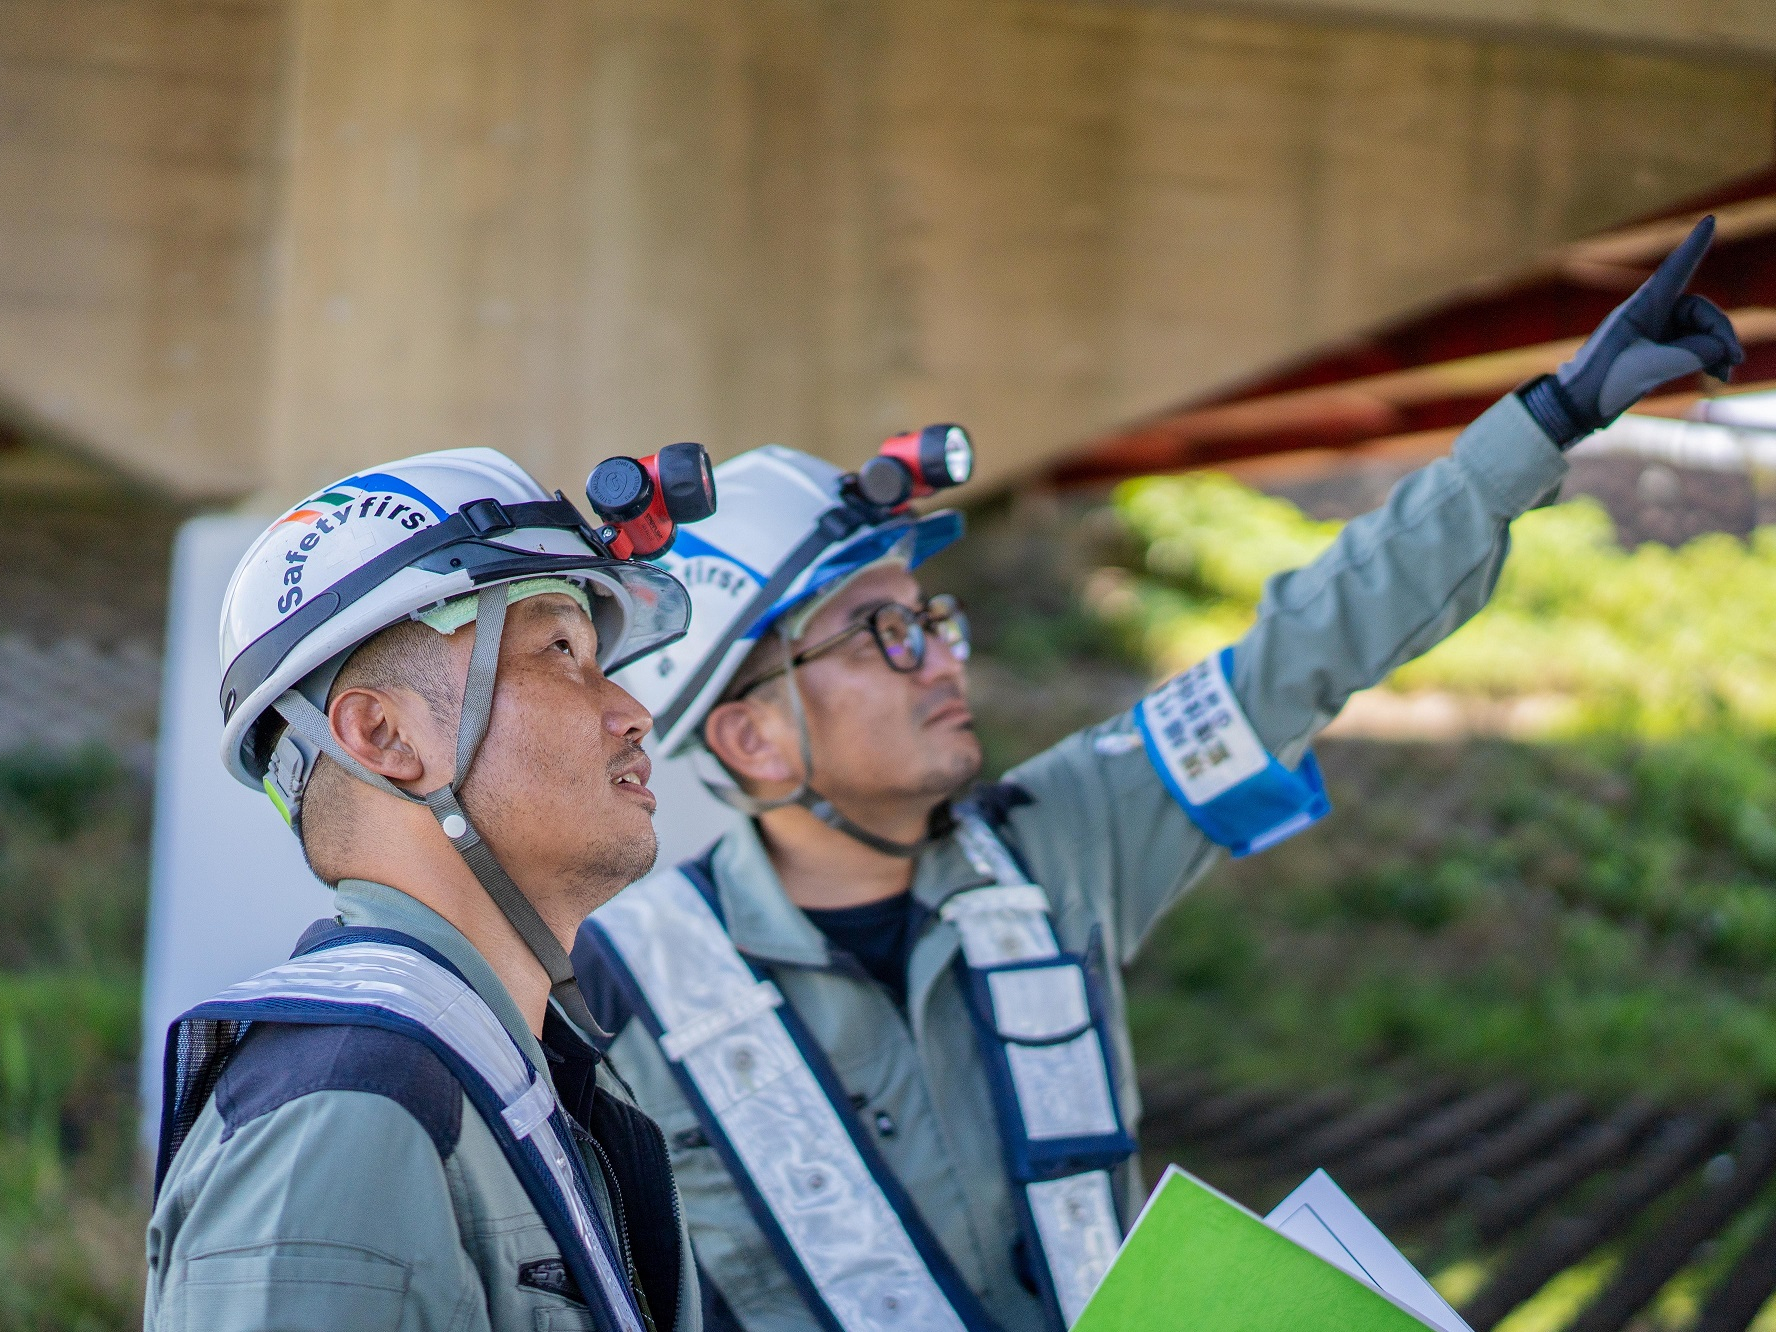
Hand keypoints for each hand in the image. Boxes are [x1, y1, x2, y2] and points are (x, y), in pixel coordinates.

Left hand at [1518, 215, 1743, 446]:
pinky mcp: (1658, 351)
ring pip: (1700, 331)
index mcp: (1641, 307)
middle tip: (1734, 359)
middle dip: (1720, 333)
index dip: (1694, 246)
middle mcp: (1650, 314)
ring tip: (1725, 374)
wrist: (1578, 406)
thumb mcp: (1652, 367)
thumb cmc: (1605, 381)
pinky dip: (1708, 359)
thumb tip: (1720, 348)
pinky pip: (1693, 347)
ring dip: (1717, 350)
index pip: (1675, 270)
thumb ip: (1693, 353)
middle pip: (1699, 311)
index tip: (1710, 220)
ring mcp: (1655, 332)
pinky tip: (1720, 375)